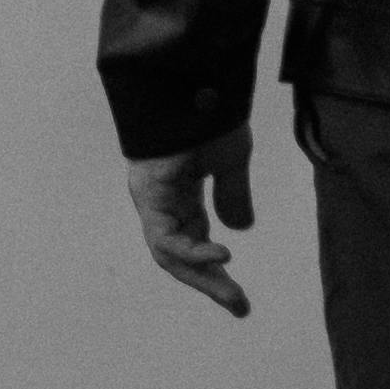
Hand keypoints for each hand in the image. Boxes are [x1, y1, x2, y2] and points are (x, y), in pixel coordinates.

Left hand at [129, 124, 255, 317]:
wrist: (193, 82)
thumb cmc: (210, 115)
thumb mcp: (230, 162)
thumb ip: (232, 195)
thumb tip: (238, 230)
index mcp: (179, 196)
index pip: (193, 243)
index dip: (215, 270)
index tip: (240, 297)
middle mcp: (162, 203)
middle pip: (180, 257)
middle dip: (209, 283)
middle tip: (239, 306)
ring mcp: (152, 201)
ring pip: (171, 255)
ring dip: (202, 277)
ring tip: (233, 295)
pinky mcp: (149, 195)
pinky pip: (168, 237)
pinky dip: (194, 252)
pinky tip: (222, 257)